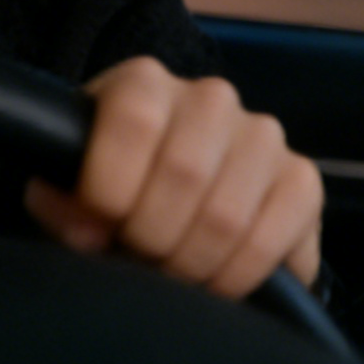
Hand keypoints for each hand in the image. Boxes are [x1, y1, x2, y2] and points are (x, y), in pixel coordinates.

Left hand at [23, 56, 321, 297]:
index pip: (133, 120)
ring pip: (226, 215)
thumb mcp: (68, 188)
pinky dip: (236, 276)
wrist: (174, 201)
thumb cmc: (114, 187)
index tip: (97, 224)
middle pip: (183, 173)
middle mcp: (209, 97)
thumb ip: (61, 204)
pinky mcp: (302, 180)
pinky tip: (212, 281)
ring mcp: (262, 135)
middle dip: (151, 237)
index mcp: (142, 82)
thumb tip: (88, 230)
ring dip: (191, 263)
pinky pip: (273, 239)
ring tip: (170, 271)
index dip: (110, 188)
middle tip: (137, 257)